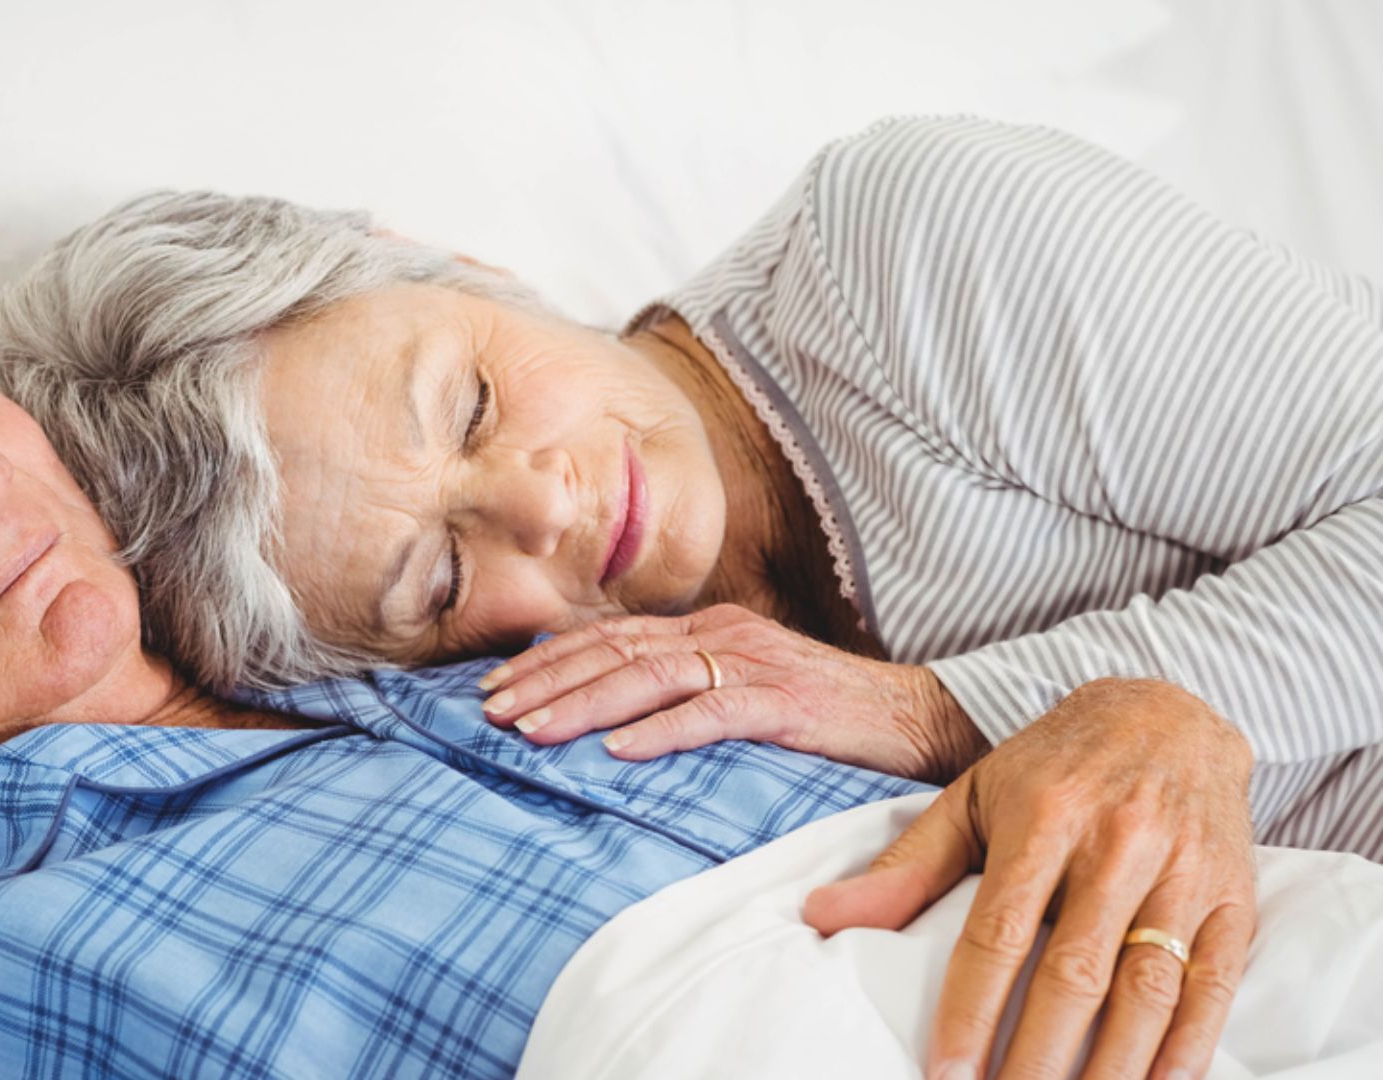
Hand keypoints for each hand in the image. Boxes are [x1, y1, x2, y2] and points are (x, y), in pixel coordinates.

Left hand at [476, 604, 987, 780]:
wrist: (917, 717)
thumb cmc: (824, 713)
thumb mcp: (742, 689)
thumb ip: (684, 692)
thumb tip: (612, 720)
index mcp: (707, 628)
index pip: (609, 635)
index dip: (546, 658)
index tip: (493, 684)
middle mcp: (722, 635)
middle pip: (614, 650)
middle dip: (545, 681)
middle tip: (489, 711)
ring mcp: (753, 664)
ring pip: (650, 676)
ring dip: (585, 704)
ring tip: (533, 732)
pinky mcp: (785, 701)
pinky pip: (714, 713)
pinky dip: (663, 732)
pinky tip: (621, 753)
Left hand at [803, 678, 1256, 1079]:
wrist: (1169, 712)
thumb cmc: (1052, 767)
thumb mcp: (970, 798)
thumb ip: (905, 866)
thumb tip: (820, 917)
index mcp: (1044, 819)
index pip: (999, 934)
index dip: (971, 1011)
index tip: (946, 1074)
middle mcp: (1118, 846)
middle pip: (1075, 976)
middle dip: (1037, 1058)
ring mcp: (1184, 873)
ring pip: (1148, 991)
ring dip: (1111, 1068)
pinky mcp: (1234, 898)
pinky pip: (1214, 985)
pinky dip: (1187, 1049)